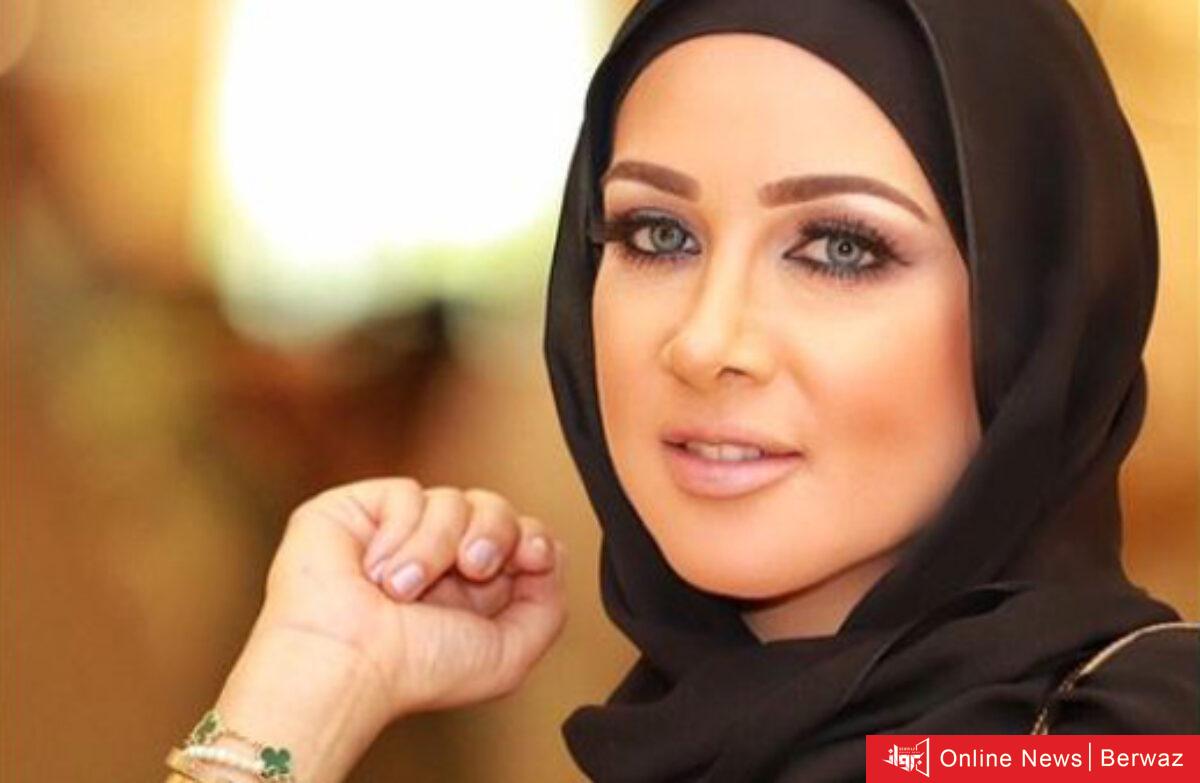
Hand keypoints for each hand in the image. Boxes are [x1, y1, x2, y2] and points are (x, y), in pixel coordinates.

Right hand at [254, 477, 568, 720]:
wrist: (347, 662)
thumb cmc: (416, 671)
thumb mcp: (508, 656)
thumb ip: (548, 608)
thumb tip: (550, 554)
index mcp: (473, 590)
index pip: (522, 537)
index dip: (533, 539)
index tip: (530, 557)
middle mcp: (438, 557)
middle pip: (496, 508)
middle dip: (494, 533)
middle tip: (471, 567)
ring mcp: (398, 531)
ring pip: (453, 500)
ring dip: (436, 548)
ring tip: (401, 590)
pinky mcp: (359, 509)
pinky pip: (408, 494)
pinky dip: (400, 534)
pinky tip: (374, 571)